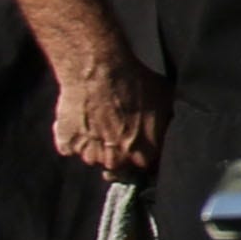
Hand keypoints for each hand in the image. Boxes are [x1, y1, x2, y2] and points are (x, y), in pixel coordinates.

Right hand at [53, 43, 166, 176]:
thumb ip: (168, 125)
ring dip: (97, 145)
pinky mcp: (67, 145)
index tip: (141, 146)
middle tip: (119, 131)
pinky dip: (75, 137)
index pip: (148, 170)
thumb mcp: (167, 101)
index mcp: (144, 157)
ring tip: (100, 121)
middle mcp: (117, 162)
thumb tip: (173, 129)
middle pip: (120, 167)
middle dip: (121, 153)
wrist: (99, 69)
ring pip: (94, 157)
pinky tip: (82, 119)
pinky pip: (71, 147)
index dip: (145, 157)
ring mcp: (89, 155)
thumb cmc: (135, 82)